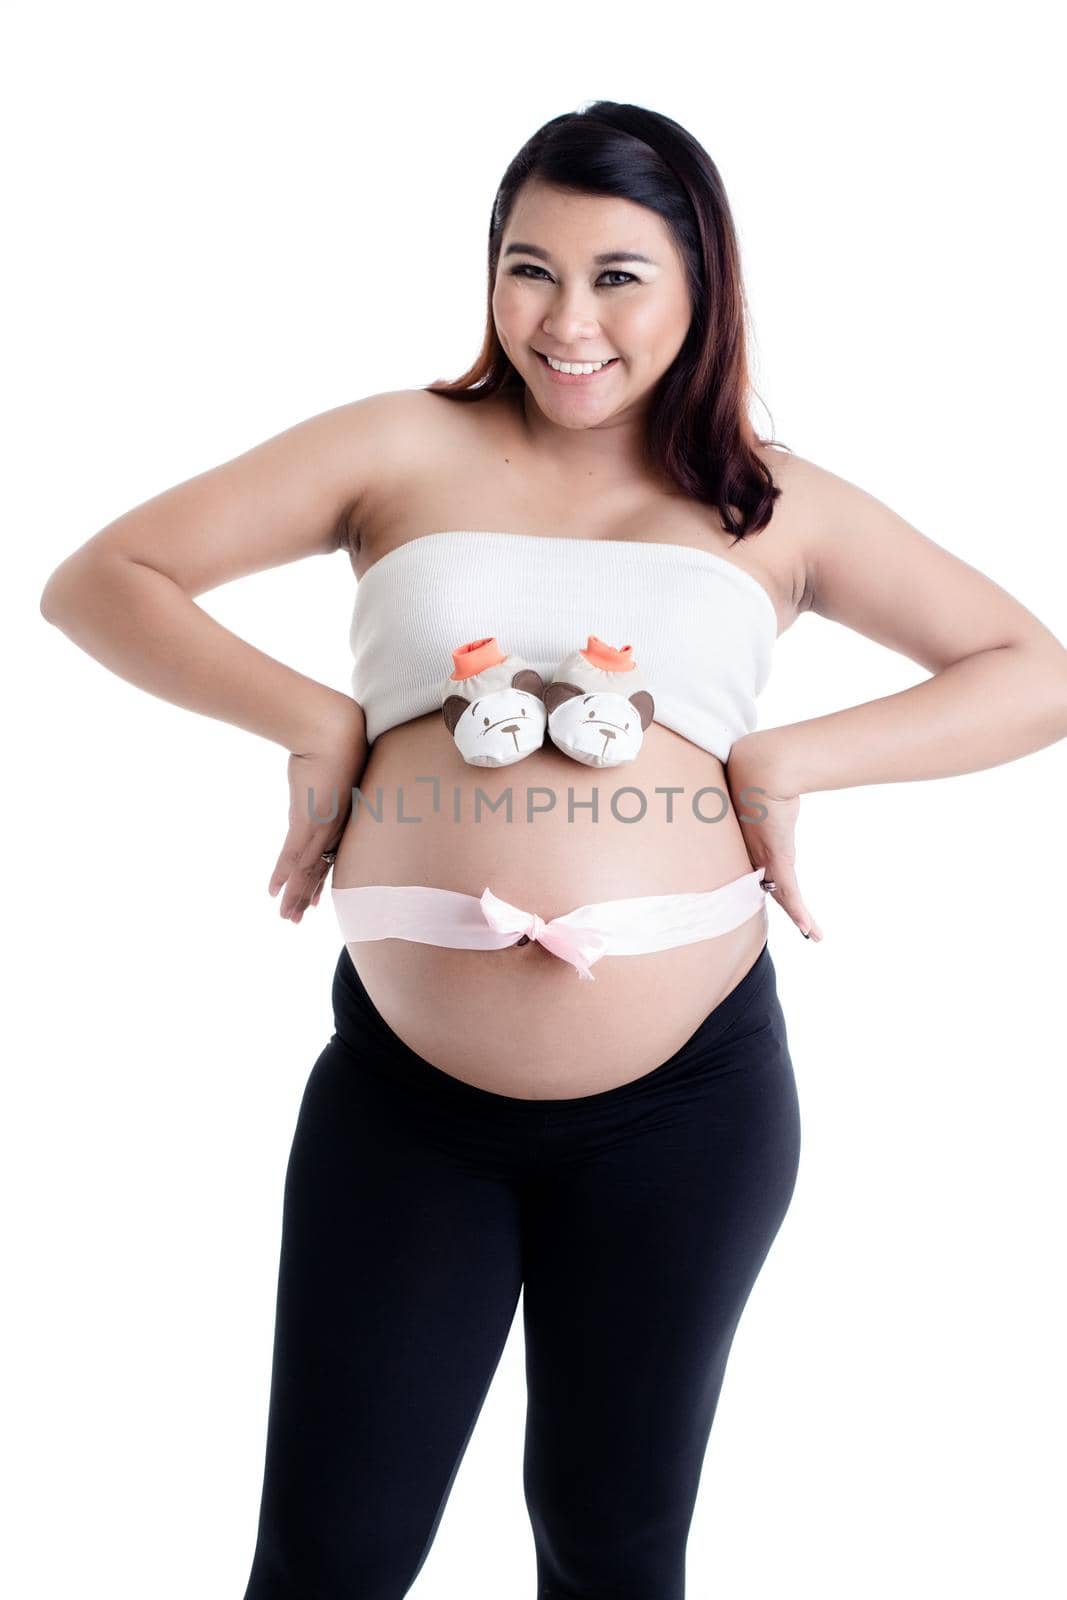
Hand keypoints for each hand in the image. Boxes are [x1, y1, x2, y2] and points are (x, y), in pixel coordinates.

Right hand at [268, 700, 367, 923]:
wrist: (332, 728)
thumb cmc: (339, 736)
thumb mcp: (336, 764)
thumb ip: (329, 778)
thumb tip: (323, 771)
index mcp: (344, 817)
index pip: (329, 856)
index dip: (320, 879)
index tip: (315, 899)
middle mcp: (335, 827)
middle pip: (319, 869)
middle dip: (307, 895)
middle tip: (297, 919)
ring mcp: (323, 826)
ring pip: (307, 870)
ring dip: (295, 895)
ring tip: (287, 918)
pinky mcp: (310, 821)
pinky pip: (294, 856)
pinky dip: (284, 875)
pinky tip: (275, 892)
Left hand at [726, 732, 823, 941]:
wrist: (761, 766)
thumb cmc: (759, 767)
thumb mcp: (759, 782)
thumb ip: (761, 785)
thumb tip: (761, 768)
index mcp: (747, 835)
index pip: (754, 864)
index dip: (759, 879)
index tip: (766, 888)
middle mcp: (752, 850)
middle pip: (764, 884)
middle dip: (777, 902)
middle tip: (792, 916)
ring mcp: (764, 856)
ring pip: (781, 894)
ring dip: (797, 914)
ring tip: (810, 933)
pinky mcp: (778, 859)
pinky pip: (790, 893)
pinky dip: (801, 913)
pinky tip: (811, 931)